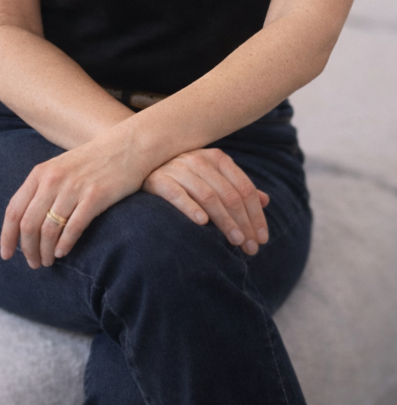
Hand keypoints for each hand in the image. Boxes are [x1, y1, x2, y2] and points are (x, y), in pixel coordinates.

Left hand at [0, 135, 147, 267]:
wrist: (126, 147)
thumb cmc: (90, 162)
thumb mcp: (58, 169)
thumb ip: (40, 190)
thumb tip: (23, 224)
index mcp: (39, 173)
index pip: (14, 210)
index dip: (7, 236)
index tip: (5, 255)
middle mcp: (52, 180)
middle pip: (29, 224)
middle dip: (27, 249)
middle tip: (33, 264)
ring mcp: (73, 188)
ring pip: (49, 229)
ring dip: (45, 251)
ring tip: (47, 262)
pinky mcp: (95, 196)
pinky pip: (73, 227)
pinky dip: (65, 244)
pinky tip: (61, 253)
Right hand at [143, 147, 269, 254]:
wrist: (139, 164)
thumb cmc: (183, 177)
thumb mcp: (212, 177)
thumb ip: (236, 187)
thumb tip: (265, 201)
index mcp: (215, 157)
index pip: (244, 188)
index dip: (256, 215)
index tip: (262, 239)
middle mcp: (198, 159)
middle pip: (230, 195)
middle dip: (244, 224)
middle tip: (251, 247)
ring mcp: (176, 168)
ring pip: (209, 196)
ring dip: (225, 221)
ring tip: (235, 242)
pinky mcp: (157, 178)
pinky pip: (176, 194)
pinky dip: (190, 207)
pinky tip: (202, 223)